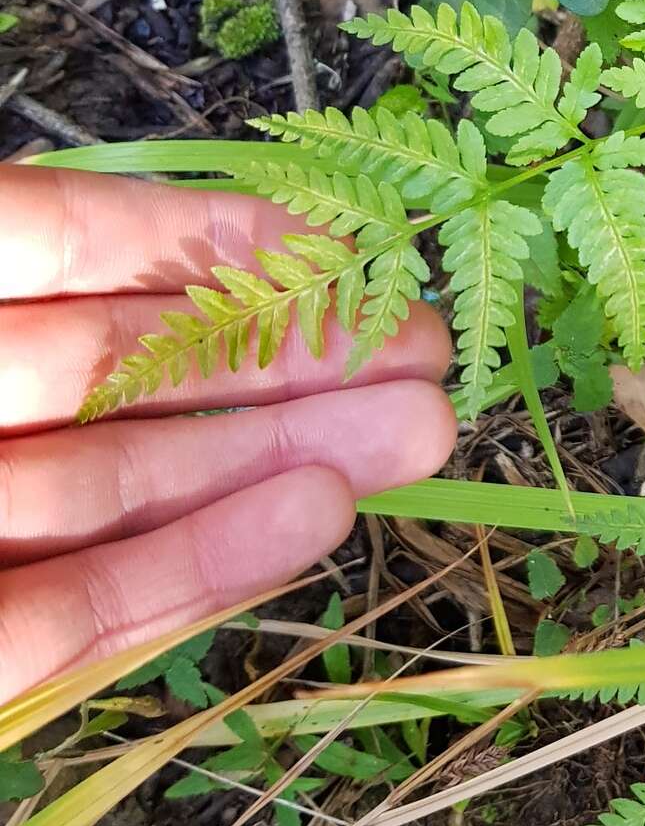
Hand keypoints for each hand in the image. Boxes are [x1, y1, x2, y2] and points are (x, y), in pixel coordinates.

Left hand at [0, 164, 456, 705]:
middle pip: (117, 375)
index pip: (48, 244)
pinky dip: (195, 571)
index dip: (193, 233)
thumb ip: (16, 242)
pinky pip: (73, 619)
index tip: (325, 235)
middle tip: (423, 349)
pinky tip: (319, 516)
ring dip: (279, 456)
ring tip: (422, 430)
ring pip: (119, 491)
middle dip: (279, 355)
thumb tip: (123, 206)